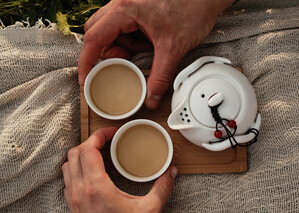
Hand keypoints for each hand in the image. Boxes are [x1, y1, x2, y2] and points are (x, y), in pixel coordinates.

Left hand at [61, 127, 177, 212]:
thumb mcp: (149, 211)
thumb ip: (163, 188)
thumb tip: (172, 172)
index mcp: (96, 187)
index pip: (88, 149)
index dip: (99, 135)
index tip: (112, 133)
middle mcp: (80, 191)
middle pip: (74, 153)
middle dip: (90, 142)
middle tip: (108, 142)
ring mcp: (74, 200)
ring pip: (68, 167)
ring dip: (81, 156)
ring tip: (101, 156)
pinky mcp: (73, 208)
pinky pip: (68, 181)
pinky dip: (78, 170)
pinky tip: (95, 175)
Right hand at [78, 0, 233, 108]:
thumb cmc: (193, 9)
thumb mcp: (173, 48)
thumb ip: (161, 77)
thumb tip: (151, 98)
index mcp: (125, 9)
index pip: (94, 37)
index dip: (87, 61)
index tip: (86, 79)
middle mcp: (122, 4)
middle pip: (99, 33)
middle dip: (108, 53)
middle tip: (121, 66)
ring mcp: (130, 5)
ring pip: (113, 32)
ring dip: (124, 48)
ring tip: (144, 52)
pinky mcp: (138, 9)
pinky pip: (126, 29)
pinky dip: (133, 42)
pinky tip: (149, 45)